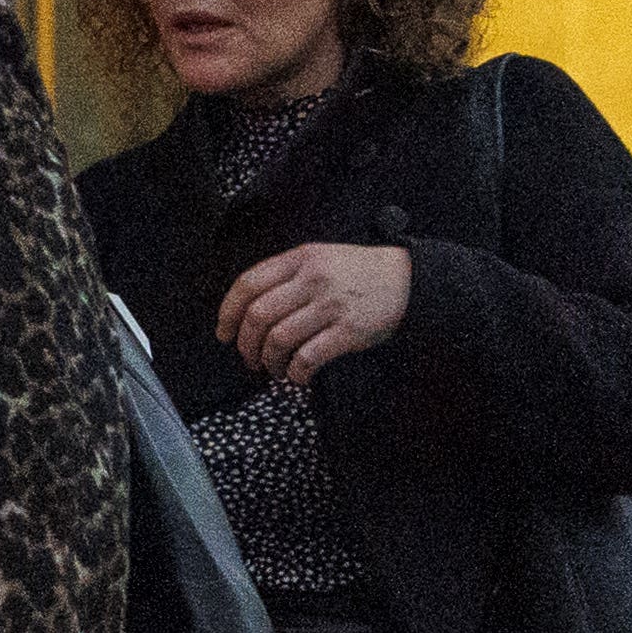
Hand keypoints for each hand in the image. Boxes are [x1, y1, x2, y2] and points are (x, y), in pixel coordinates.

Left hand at [217, 243, 410, 384]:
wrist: (407, 280)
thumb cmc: (359, 272)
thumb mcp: (320, 257)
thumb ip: (287, 274)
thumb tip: (248, 307)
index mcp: (301, 259)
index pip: (248, 284)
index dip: (228, 312)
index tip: (224, 332)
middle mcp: (313, 280)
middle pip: (258, 315)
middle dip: (246, 344)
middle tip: (248, 358)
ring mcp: (331, 305)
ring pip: (279, 338)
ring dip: (269, 361)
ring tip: (274, 368)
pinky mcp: (349, 331)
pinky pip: (308, 357)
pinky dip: (296, 372)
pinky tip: (298, 375)